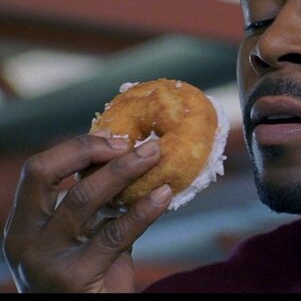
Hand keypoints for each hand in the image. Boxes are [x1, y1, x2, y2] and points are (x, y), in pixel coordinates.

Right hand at [2, 131, 171, 292]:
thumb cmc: (90, 278)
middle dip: (92, 149)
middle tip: (135, 143)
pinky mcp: (74, 276)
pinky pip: (115, 231)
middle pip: (48, 174)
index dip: (76, 148)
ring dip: (125, 170)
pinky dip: (144, 209)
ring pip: (84, 197)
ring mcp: (45, 258)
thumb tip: (125, 155)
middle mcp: (24, 239)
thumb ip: (94, 204)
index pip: (38, 171)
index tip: (113, 136)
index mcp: (23, 224)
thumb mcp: (82, 236)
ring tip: (155, 155)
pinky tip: (164, 194)